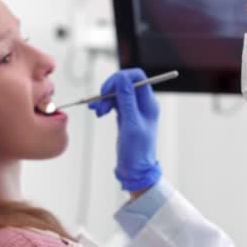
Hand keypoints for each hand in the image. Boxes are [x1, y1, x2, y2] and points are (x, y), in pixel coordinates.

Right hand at [88, 68, 161, 190]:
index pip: (137, 77)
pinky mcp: (126, 116)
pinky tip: (98, 112)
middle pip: (125, 83)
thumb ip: (127, 100)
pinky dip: (105, 105)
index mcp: (149, 103)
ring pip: (117, 93)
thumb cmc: (137, 150)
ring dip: (105, 99)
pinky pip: (114, 103)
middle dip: (109, 90)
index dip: (121, 78)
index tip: (108, 89)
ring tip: (97, 112)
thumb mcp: (131, 123)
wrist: (135, 170)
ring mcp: (134, 109)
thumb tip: (123, 78)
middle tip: (99, 102)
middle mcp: (143, 104)